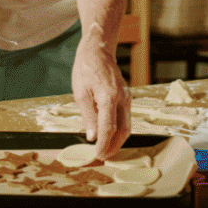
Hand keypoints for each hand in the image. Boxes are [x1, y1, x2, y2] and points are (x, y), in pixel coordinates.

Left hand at [71, 37, 130, 160]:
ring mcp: (127, 97)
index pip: (109, 128)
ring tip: (106, 150)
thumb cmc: (86, 69)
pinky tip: (109, 135)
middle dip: (114, 147)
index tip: (97, 155)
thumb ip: (88, 116)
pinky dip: (119, 130)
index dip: (103, 144)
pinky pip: (125, 117)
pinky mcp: (127, 96)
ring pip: (127, 126)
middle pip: (123, 130)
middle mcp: (122, 98)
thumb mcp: (80, 93)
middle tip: (103, 157)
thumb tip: (92, 136)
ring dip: (118, 141)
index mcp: (109, 97)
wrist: (98, 51)